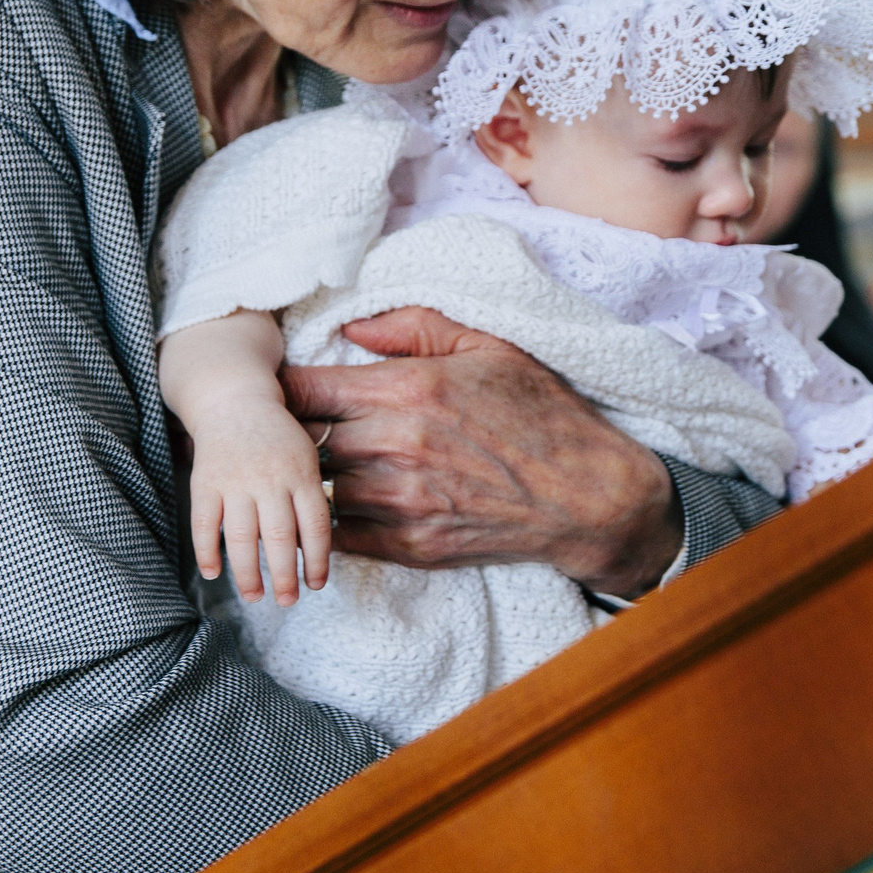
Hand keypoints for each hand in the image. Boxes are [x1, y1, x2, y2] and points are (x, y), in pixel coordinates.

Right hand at [183, 399, 333, 606]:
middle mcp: (269, 479)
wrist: (234, 400)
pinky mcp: (205, 483)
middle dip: (285, 575)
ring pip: (240, 537)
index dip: (317, 560)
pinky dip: (206, 552)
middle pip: (278, 537)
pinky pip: (204, 524)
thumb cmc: (277, 439)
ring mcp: (234, 481)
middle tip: (288, 601)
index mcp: (300, 474)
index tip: (316, 585)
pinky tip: (214, 574)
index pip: (314, 526)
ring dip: (248, 573)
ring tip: (255, 597)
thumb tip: (309, 552)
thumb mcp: (305, 458)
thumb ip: (308, 499)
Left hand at [280, 308, 684, 599]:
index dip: (283, 387)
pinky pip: (342, 536)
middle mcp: (396, 445)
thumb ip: (414, 326)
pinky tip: (345, 506)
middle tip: (290, 431)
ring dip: (316, 479)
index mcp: (409, 389)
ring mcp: (402, 501)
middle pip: (303, 440)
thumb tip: (350, 327)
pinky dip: (335, 521)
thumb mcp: (490, 347)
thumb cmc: (542, 414)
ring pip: (320, 489)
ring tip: (320, 469)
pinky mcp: (411, 546)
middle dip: (293, 434)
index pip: (305, 388)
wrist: (589, 496)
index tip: (282, 388)